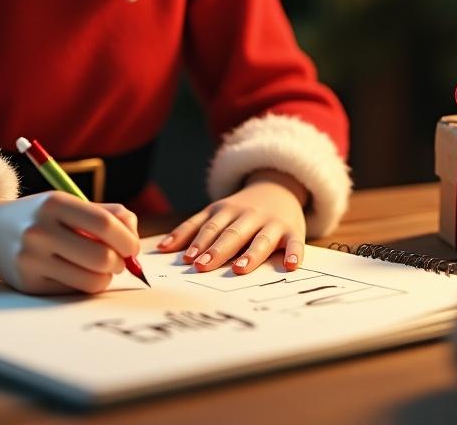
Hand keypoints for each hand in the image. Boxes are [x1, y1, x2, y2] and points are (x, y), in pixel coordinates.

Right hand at [0, 192, 140, 294]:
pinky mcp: (28, 283)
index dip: (127, 239)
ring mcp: (31, 259)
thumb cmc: (39, 215)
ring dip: (105, 277)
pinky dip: (84, 285)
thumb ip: (105, 213)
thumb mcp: (66, 203)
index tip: (133, 247)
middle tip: (119, 261)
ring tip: (101, 268)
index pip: (104, 224)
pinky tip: (79, 274)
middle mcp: (40, 230)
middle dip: (120, 262)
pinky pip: (72, 291)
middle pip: (101, 256)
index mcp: (54, 204)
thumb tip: (133, 236)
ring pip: (90, 280)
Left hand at [157, 169, 307, 273]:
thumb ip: (192, 229)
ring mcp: (271, 222)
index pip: (209, 226)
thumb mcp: (216, 212)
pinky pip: (295, 243)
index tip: (186, 260)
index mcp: (225, 211)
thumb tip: (162, 249)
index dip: (197, 242)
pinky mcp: (293, 231)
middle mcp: (247, 215)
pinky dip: (294, 254)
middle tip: (203, 267)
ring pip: (260, 239)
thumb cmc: (241, 210)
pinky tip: (291, 266)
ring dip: (250, 254)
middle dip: (216, 250)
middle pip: (231, 233)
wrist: (278, 186)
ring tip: (239, 269)